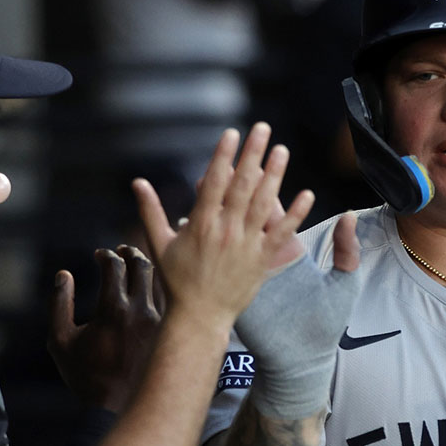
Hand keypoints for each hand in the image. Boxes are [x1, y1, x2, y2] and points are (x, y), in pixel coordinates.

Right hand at [48, 245, 159, 412]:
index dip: (106, 255)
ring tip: (135, 265)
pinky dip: (159, 287)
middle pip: (142, 264)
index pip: (114, 265)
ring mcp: (159, 320)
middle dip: (130, 252)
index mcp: (113, 309)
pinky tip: (149, 288)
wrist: (118, 406)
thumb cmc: (86, 376)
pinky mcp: (168, 331)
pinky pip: (168, 299)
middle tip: (122, 251)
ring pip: (160, 280)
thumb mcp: (60, 341)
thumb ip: (59, 304)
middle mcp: (140, 310)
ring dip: (146, 268)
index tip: (99, 256)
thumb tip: (64, 275)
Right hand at [135, 122, 312, 325]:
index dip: (224, 155)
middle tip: (263, 129)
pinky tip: (308, 195)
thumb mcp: (158, 244)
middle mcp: (225, 230)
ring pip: (264, 203)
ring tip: (282, 151)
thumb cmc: (176, 281)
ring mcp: (246, 245)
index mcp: (200, 223)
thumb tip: (137, 182)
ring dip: (275, 175)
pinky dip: (296, 215)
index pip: (214, 181)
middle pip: (242, 185)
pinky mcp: (262, 260)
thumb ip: (150, 210)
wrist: (199, 316)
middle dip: (253, 154)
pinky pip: (283, 234)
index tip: (232, 133)